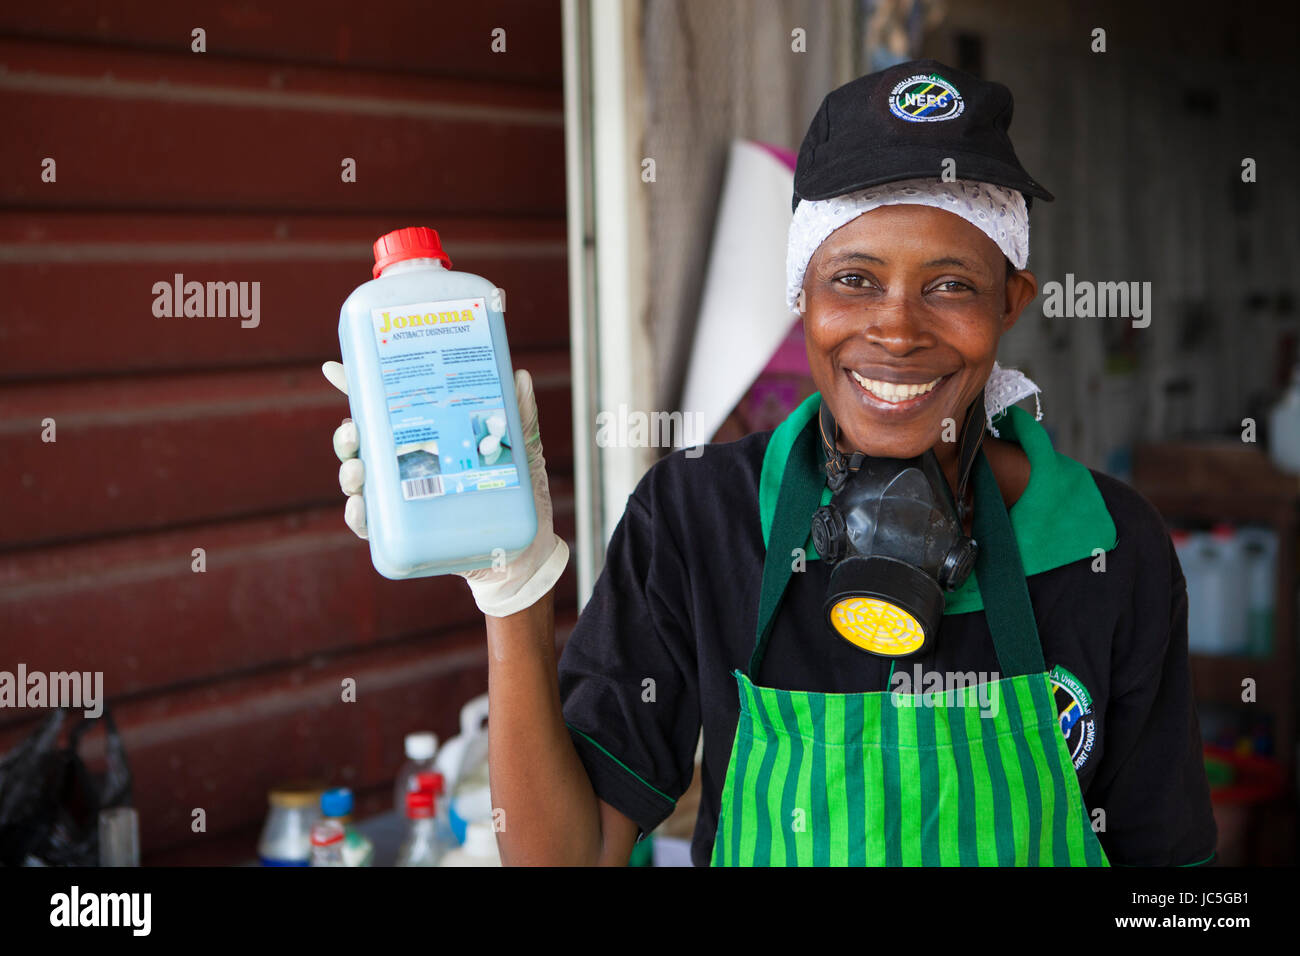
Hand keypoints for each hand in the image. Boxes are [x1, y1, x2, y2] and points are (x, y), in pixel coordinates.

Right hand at [323, 361, 568, 615]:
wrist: (529, 554)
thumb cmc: (522, 497)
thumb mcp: (522, 452)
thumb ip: (519, 417)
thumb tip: (521, 376)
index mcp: (427, 439)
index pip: (384, 410)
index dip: (355, 388)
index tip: (335, 369)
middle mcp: (407, 467)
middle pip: (363, 445)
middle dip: (347, 437)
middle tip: (352, 432)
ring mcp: (403, 500)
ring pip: (361, 483)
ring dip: (348, 473)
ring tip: (357, 470)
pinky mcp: (406, 535)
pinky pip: (371, 526)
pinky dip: (358, 517)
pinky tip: (358, 508)